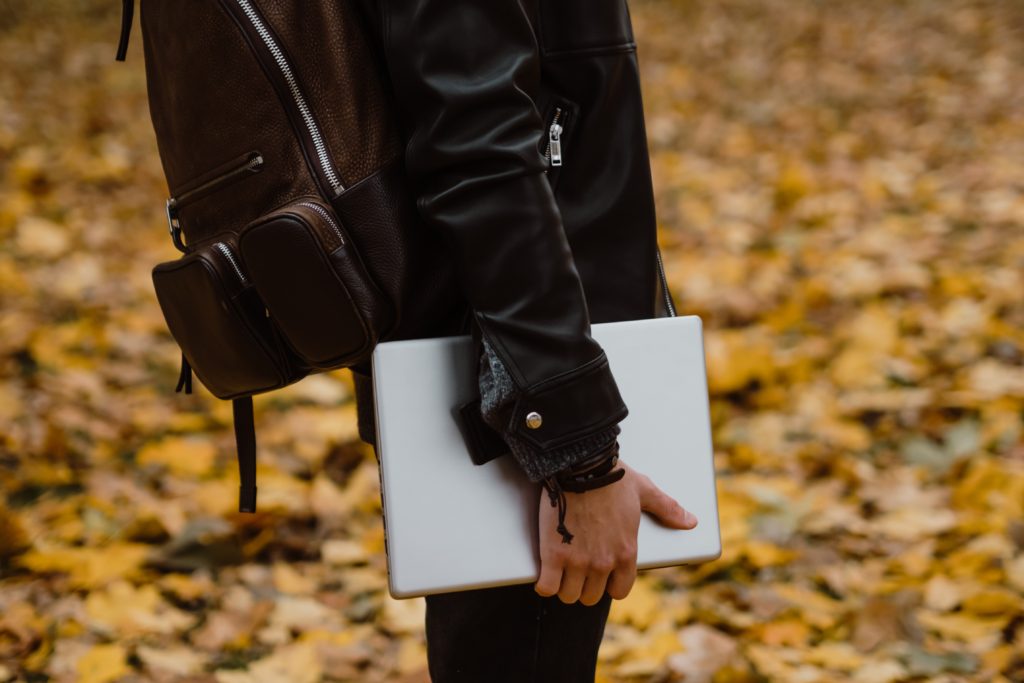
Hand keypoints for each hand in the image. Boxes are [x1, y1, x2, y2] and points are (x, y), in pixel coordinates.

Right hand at [534, 459, 697, 604]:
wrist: (580, 464)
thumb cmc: (612, 476)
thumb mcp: (644, 491)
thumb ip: (667, 510)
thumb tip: (691, 521)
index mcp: (626, 552)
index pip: (618, 591)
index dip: (608, 584)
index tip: (599, 572)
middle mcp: (604, 562)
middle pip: (590, 597)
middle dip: (583, 586)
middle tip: (576, 569)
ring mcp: (578, 561)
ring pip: (569, 595)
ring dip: (564, 585)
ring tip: (560, 570)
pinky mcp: (553, 555)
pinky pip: (546, 587)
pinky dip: (544, 583)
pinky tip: (545, 573)